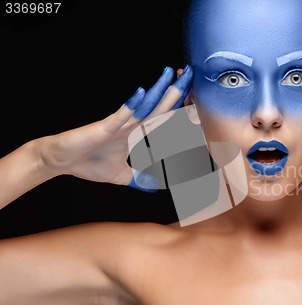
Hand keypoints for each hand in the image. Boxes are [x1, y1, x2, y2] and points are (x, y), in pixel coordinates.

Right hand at [38, 65, 192, 191]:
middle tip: (191, 73)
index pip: (163, 119)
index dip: (178, 109)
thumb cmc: (87, 164)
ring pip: (143, 105)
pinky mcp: (104, 127)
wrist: (59, 161)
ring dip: (158, 90)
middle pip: (159, 106)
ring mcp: (118, 124)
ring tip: (171, 74)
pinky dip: (131, 105)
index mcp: (136, 133)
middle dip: (176, 90)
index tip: (196, 100)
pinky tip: (142, 93)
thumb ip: (140, 179)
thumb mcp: (121, 176)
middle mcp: (131, 124)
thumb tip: (157, 188)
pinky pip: (120, 114)